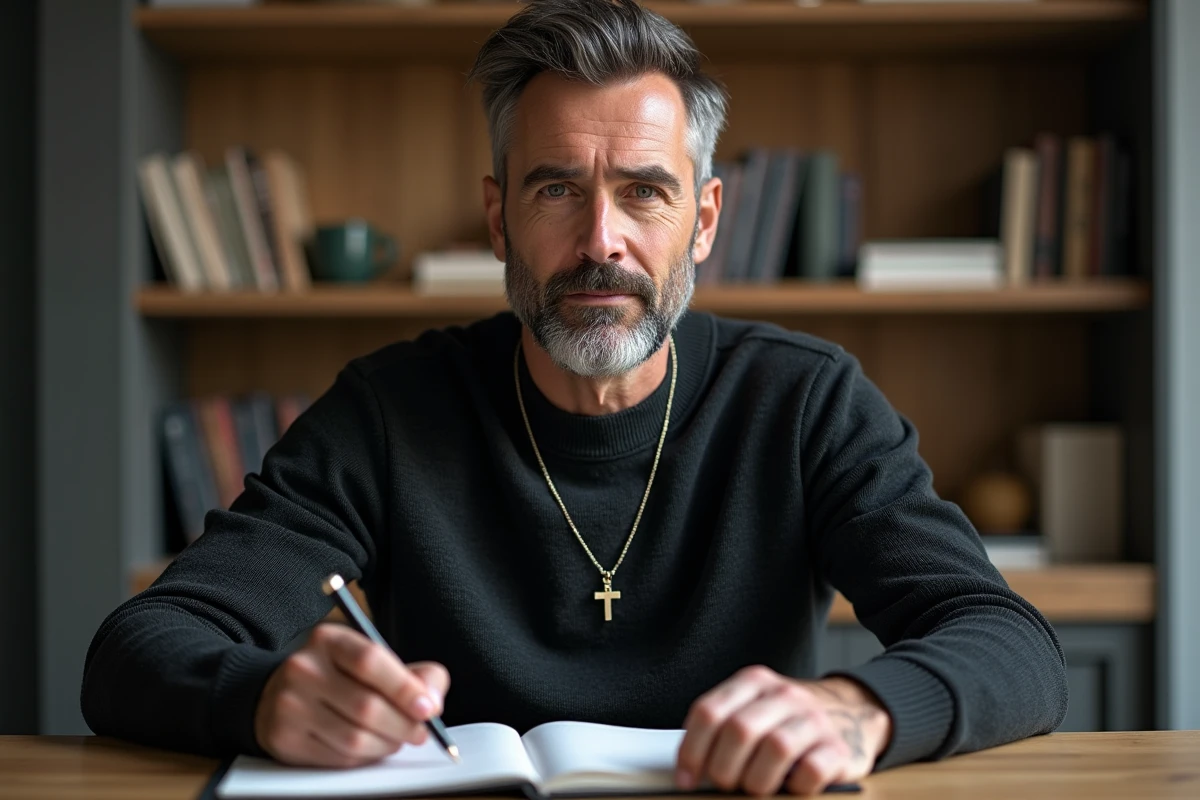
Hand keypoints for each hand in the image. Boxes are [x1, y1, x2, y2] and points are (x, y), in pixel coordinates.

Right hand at [254, 622, 449, 766]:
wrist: (279, 694)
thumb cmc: (339, 676)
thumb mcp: (372, 660)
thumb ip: (412, 674)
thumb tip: (433, 700)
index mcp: (328, 640)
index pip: (369, 661)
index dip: (404, 688)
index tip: (429, 708)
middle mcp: (303, 669)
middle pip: (366, 706)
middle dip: (403, 725)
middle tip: (421, 732)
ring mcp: (289, 705)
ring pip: (354, 738)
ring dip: (386, 745)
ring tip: (396, 739)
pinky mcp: (284, 739)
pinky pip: (338, 758)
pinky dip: (364, 758)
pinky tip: (370, 747)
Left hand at [676, 666, 891, 795]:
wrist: (853, 712)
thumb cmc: (788, 721)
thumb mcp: (754, 710)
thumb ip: (724, 729)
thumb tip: (690, 771)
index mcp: (754, 682)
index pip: (709, 712)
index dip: (692, 750)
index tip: (686, 778)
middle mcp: (784, 694)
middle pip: (738, 730)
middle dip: (723, 768)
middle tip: (723, 785)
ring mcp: (814, 719)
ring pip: (775, 748)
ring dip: (756, 781)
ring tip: (755, 789)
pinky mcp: (839, 748)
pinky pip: (811, 771)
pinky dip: (794, 787)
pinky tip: (789, 787)